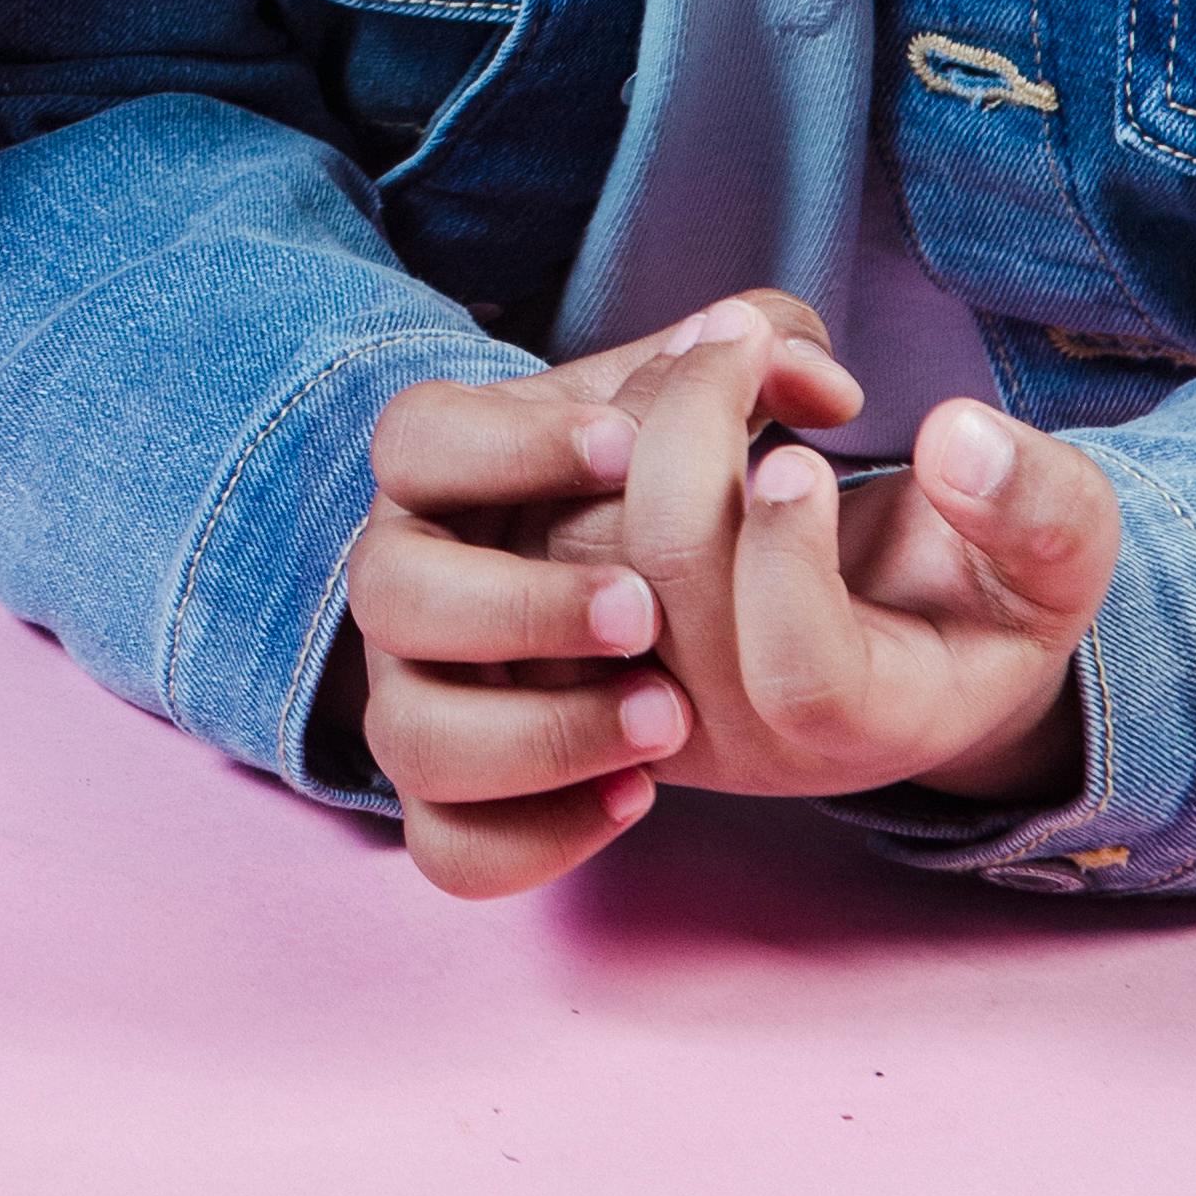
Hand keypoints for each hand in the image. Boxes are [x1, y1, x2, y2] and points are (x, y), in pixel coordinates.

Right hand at [347, 296, 864, 900]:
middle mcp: (410, 581)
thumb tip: (814, 377)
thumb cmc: (687, 478)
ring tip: (666, 718)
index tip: (624, 448)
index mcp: (447, 469)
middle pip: (381, 590)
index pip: (414, 437)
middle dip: (517, 603)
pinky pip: (452, 849)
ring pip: (408, 737)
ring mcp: (422, 697)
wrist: (708, 597)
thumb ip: (770, 346)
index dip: (505, 445)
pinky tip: (638, 797)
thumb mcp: (724, 393)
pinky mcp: (461, 803)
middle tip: (644, 611)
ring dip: (534, 733)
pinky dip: (533, 837)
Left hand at [603, 306, 1117, 809]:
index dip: (790, 554)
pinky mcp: (590, 626)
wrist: (912, 631)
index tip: (810, 451)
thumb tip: (958, 438)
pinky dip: (601, 422)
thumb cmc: (993, 591)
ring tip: (729, 343)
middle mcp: (737, 726)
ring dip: (645, 407)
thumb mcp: (1063, 549)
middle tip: (751, 332)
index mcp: (865, 723)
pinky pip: (550, 519)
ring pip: (589, 538)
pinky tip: (681, 375)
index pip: (799, 668)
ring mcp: (648, 681)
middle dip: (695, 423)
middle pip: (668, 581)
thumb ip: (1039, 504)